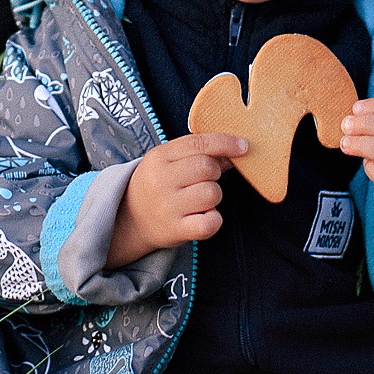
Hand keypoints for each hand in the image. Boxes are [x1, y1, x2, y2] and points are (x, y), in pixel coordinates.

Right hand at [107, 133, 245, 268]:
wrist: (130, 219)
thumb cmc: (157, 185)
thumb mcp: (168, 161)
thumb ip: (198, 152)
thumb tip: (237, 149)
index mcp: (159, 157)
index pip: (199, 143)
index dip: (226, 143)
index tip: (243, 146)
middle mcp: (161, 180)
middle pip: (208, 168)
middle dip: (215, 173)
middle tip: (203, 181)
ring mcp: (168, 206)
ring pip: (212, 194)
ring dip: (213, 197)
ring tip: (198, 201)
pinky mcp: (176, 230)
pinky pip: (210, 222)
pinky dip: (213, 220)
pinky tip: (202, 217)